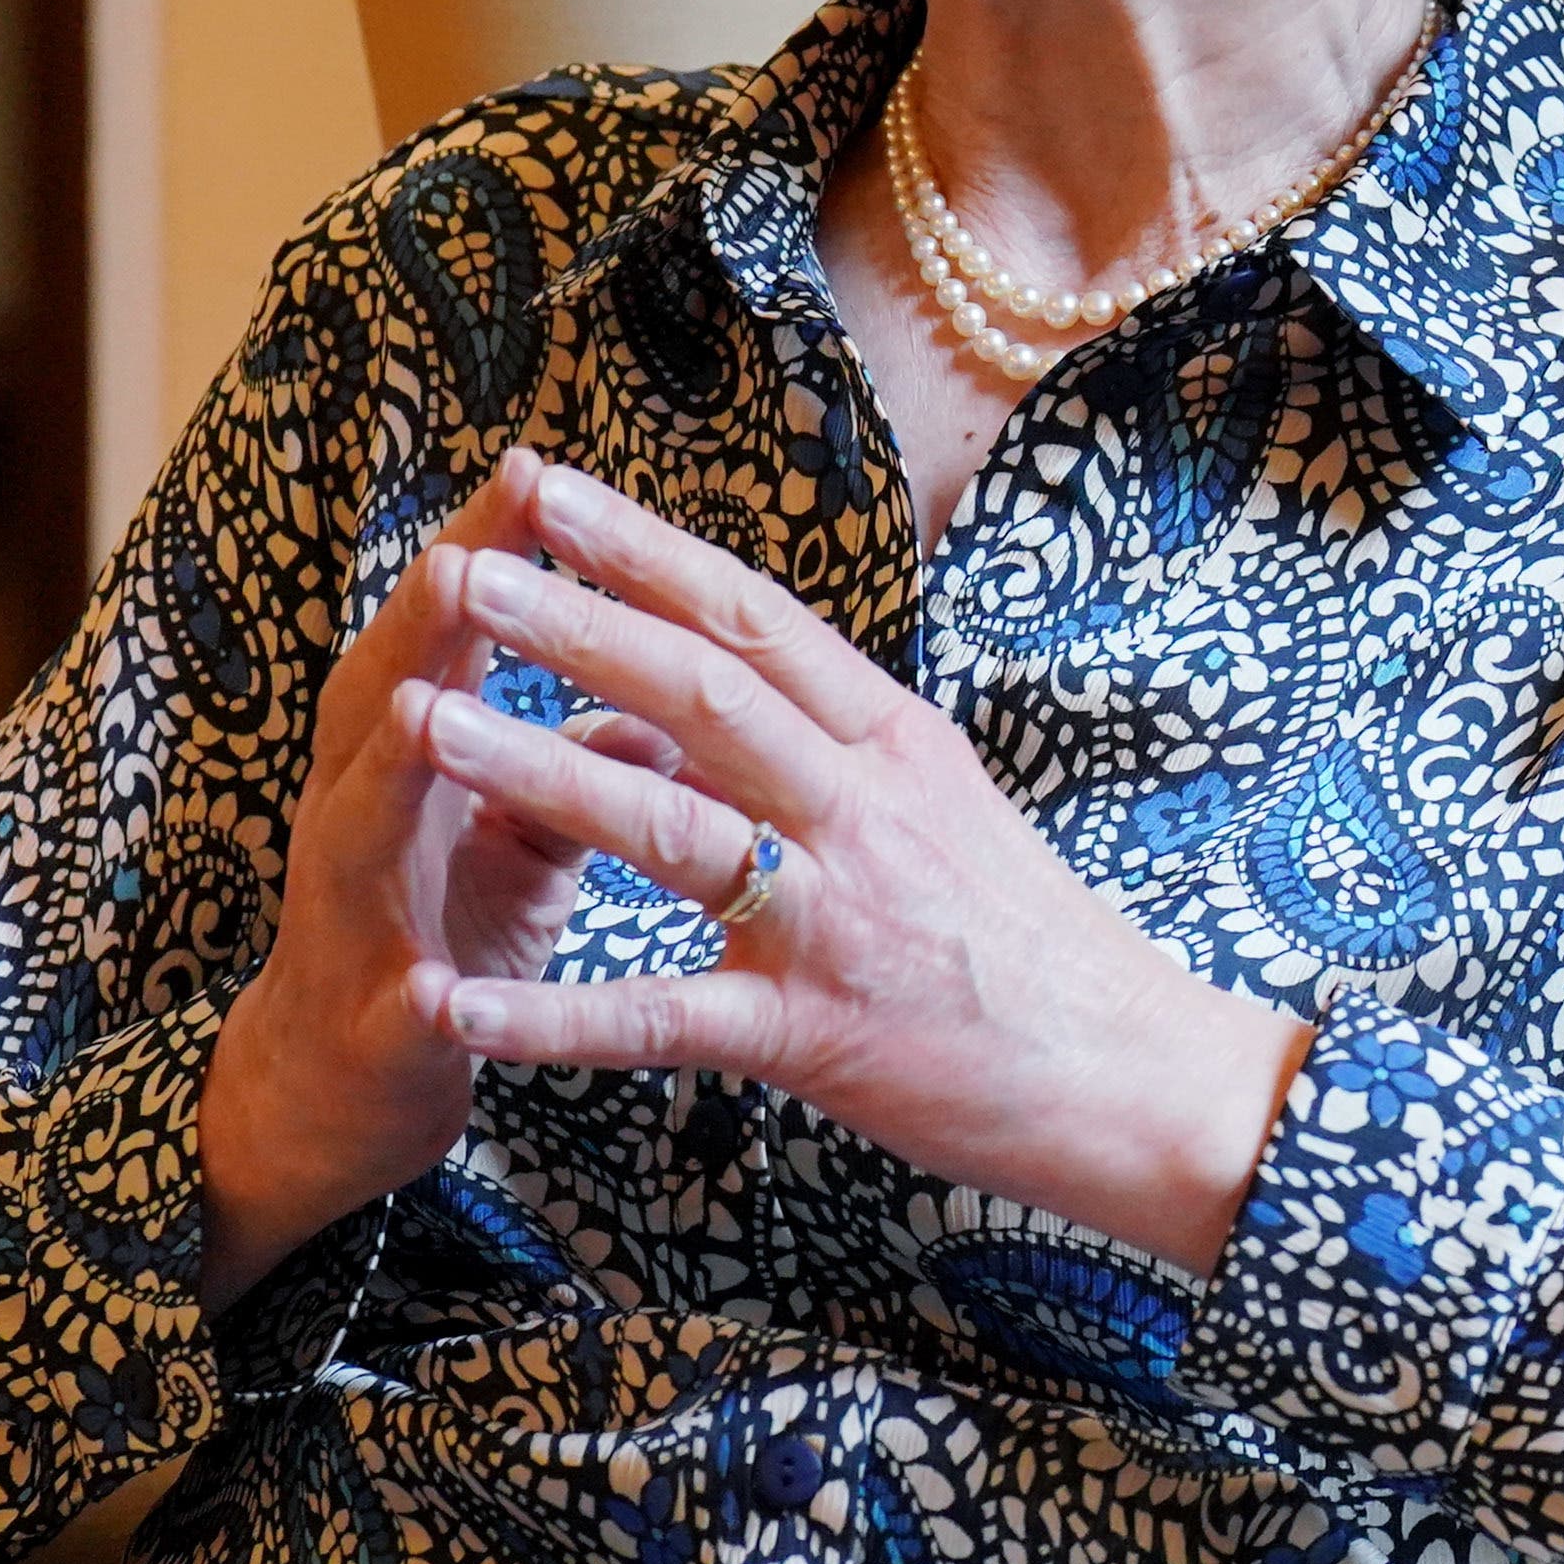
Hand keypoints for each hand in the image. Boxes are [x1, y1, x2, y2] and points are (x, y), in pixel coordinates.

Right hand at [194, 455, 669, 1308]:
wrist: (344, 1090)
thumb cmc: (444, 925)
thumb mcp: (524, 825)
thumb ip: (587, 747)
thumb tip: (671, 670)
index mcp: (412, 757)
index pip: (448, 633)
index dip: (486, 551)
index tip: (536, 464)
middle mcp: (365, 818)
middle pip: (384, 700)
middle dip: (425, 628)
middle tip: (463, 551)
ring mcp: (355, 924)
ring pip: (361, 834)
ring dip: (391, 774)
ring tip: (423, 712)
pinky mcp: (378, 1034)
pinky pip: (400, 1014)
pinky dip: (424, 1000)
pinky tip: (440, 987)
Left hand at [423, 457, 1314, 1272]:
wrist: (1137, 1073)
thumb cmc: (1035, 942)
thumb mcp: (948, 804)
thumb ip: (838, 745)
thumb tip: (732, 684)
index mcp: (897, 741)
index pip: (757, 618)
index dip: (646, 549)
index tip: (550, 489)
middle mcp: (866, 808)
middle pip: (704, 692)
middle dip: (573, 622)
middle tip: (464, 566)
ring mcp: (838, 917)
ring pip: (671, 826)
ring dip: (539, 769)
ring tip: (426, 724)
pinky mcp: (813, 1032)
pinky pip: (660, 1018)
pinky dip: (550, 1015)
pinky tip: (455, 1004)